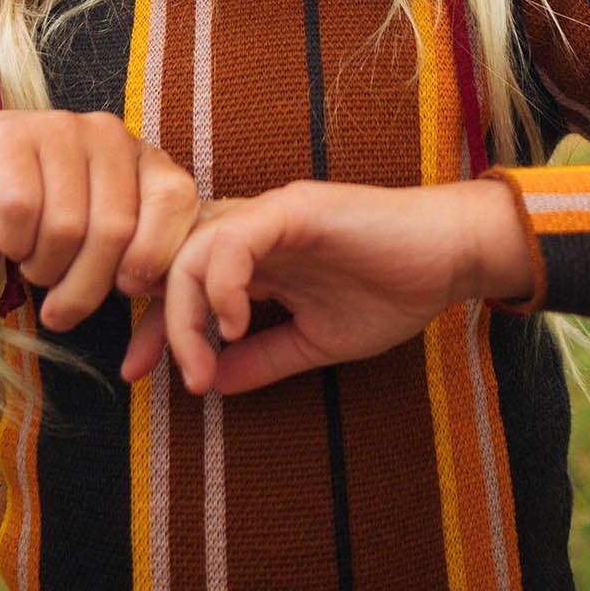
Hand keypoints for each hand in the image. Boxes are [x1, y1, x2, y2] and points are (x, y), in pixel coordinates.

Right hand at [0, 111, 200, 331]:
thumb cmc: (54, 208)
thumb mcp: (103, 228)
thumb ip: (135, 255)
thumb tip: (143, 290)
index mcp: (143, 157)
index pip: (176, 199)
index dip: (155, 251)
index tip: (127, 288)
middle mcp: (108, 135)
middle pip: (115, 228)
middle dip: (86, 287)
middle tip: (61, 310)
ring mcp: (59, 130)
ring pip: (66, 227)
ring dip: (44, 269)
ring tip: (35, 265)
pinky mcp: (10, 139)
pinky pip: (20, 210)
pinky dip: (14, 244)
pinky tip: (12, 242)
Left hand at [119, 177, 527, 394]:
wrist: (451, 256)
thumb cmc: (394, 290)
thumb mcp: (315, 340)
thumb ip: (262, 358)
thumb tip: (210, 382)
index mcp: (256, 255)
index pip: (182, 280)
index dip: (154, 326)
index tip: (138, 373)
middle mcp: (253, 226)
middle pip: (173, 260)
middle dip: (155, 319)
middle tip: (153, 372)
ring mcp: (271, 214)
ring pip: (193, 246)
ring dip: (183, 310)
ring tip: (199, 362)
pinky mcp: (294, 208)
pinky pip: (235, 237)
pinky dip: (222, 281)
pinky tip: (233, 322)